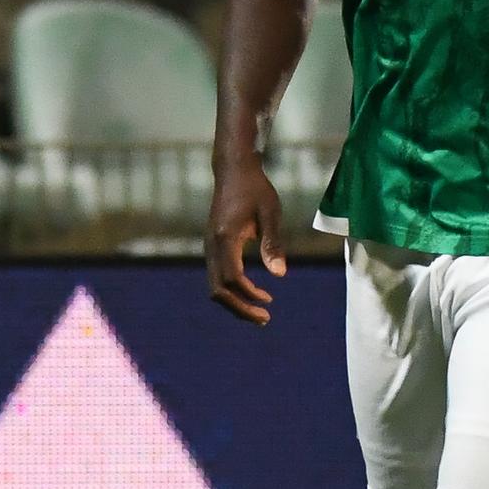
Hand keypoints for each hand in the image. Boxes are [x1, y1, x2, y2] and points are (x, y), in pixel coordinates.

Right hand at [205, 156, 286, 324]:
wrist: (233, 169)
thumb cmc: (255, 189)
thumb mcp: (270, 213)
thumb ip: (273, 243)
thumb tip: (280, 275)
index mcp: (225, 238)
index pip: (232, 278)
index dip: (249, 294)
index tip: (269, 300)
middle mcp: (212, 245)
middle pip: (218, 290)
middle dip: (239, 308)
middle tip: (265, 319)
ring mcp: (209, 246)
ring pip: (214, 286)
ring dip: (235, 302)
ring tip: (260, 310)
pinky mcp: (212, 246)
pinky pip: (216, 276)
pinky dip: (231, 290)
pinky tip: (251, 291)